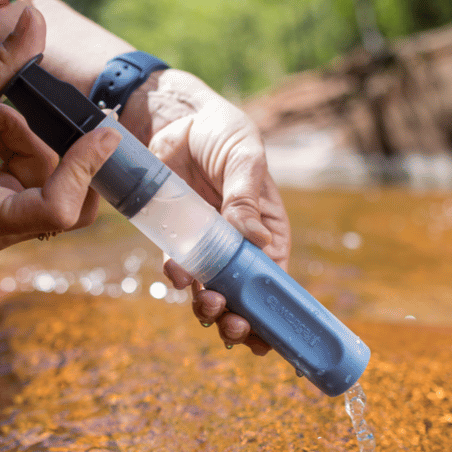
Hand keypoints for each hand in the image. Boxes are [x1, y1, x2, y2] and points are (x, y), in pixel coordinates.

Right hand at [0, 7, 120, 251]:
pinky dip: (15, 140)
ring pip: (46, 174)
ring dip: (25, 137)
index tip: (103, 133)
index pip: (58, 208)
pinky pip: (27, 167)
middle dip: (59, 150)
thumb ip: (3, 62)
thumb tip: (34, 16)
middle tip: (55, 111)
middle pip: (62, 195)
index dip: (86, 170)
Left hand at [142, 70, 291, 355]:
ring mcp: (208, 245)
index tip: (264, 333)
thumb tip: (255, 238)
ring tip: (207, 305)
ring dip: (208, 309)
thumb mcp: (244, 158)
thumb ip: (245, 196)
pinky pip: (179, 268)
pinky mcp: (179, 236)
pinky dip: (178, 279)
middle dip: (238, 319)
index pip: (275, 279)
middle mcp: (240, 245)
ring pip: (210, 292)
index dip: (270, 311)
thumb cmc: (225, 133)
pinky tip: (177, 274)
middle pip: (243, 296)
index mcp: (268, 230)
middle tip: (229, 322)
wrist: (178, 118)